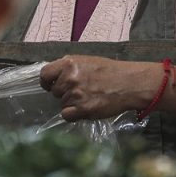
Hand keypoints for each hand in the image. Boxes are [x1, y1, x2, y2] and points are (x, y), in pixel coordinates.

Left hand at [40, 55, 163, 121]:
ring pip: (62, 104)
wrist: (130, 83)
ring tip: (89, 98)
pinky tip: (85, 109)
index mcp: (68, 63)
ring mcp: (76, 94)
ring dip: (72, 104)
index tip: (50, 85)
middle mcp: (70, 78)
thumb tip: (54, 74)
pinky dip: (73, 114)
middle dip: (64, 93)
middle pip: (54, 92)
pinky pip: (67, 115)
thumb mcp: (86, 61)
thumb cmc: (110, 71)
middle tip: (81, 92)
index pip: (44, 74)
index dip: (46, 82)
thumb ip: (68, 67)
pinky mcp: (83, 109)